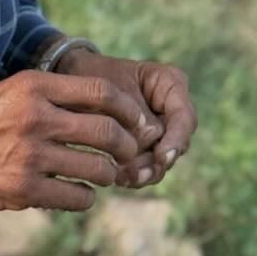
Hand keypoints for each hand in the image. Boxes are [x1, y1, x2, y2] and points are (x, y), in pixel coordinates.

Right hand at [0, 70, 163, 213]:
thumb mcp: (10, 93)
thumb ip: (52, 96)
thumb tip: (105, 108)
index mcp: (33, 86)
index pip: (102, 92)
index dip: (129, 110)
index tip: (139, 123)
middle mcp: (36, 117)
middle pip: (107, 132)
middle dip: (128, 146)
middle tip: (129, 154)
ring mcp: (31, 155)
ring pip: (98, 169)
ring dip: (107, 175)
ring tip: (101, 175)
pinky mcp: (25, 190)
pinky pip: (77, 197)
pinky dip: (85, 198)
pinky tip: (76, 194)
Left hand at [59, 52, 195, 187]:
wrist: (72, 81)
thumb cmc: (92, 76)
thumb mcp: (111, 89)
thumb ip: (134, 115)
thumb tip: (150, 144)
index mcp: (171, 84)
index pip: (184, 116)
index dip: (176, 140)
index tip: (162, 158)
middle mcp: (171, 109)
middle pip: (177, 143)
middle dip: (157, 161)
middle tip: (135, 174)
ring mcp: (161, 130)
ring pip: (163, 159)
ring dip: (145, 172)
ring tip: (123, 178)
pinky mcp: (146, 148)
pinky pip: (147, 166)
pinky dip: (135, 174)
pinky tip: (119, 178)